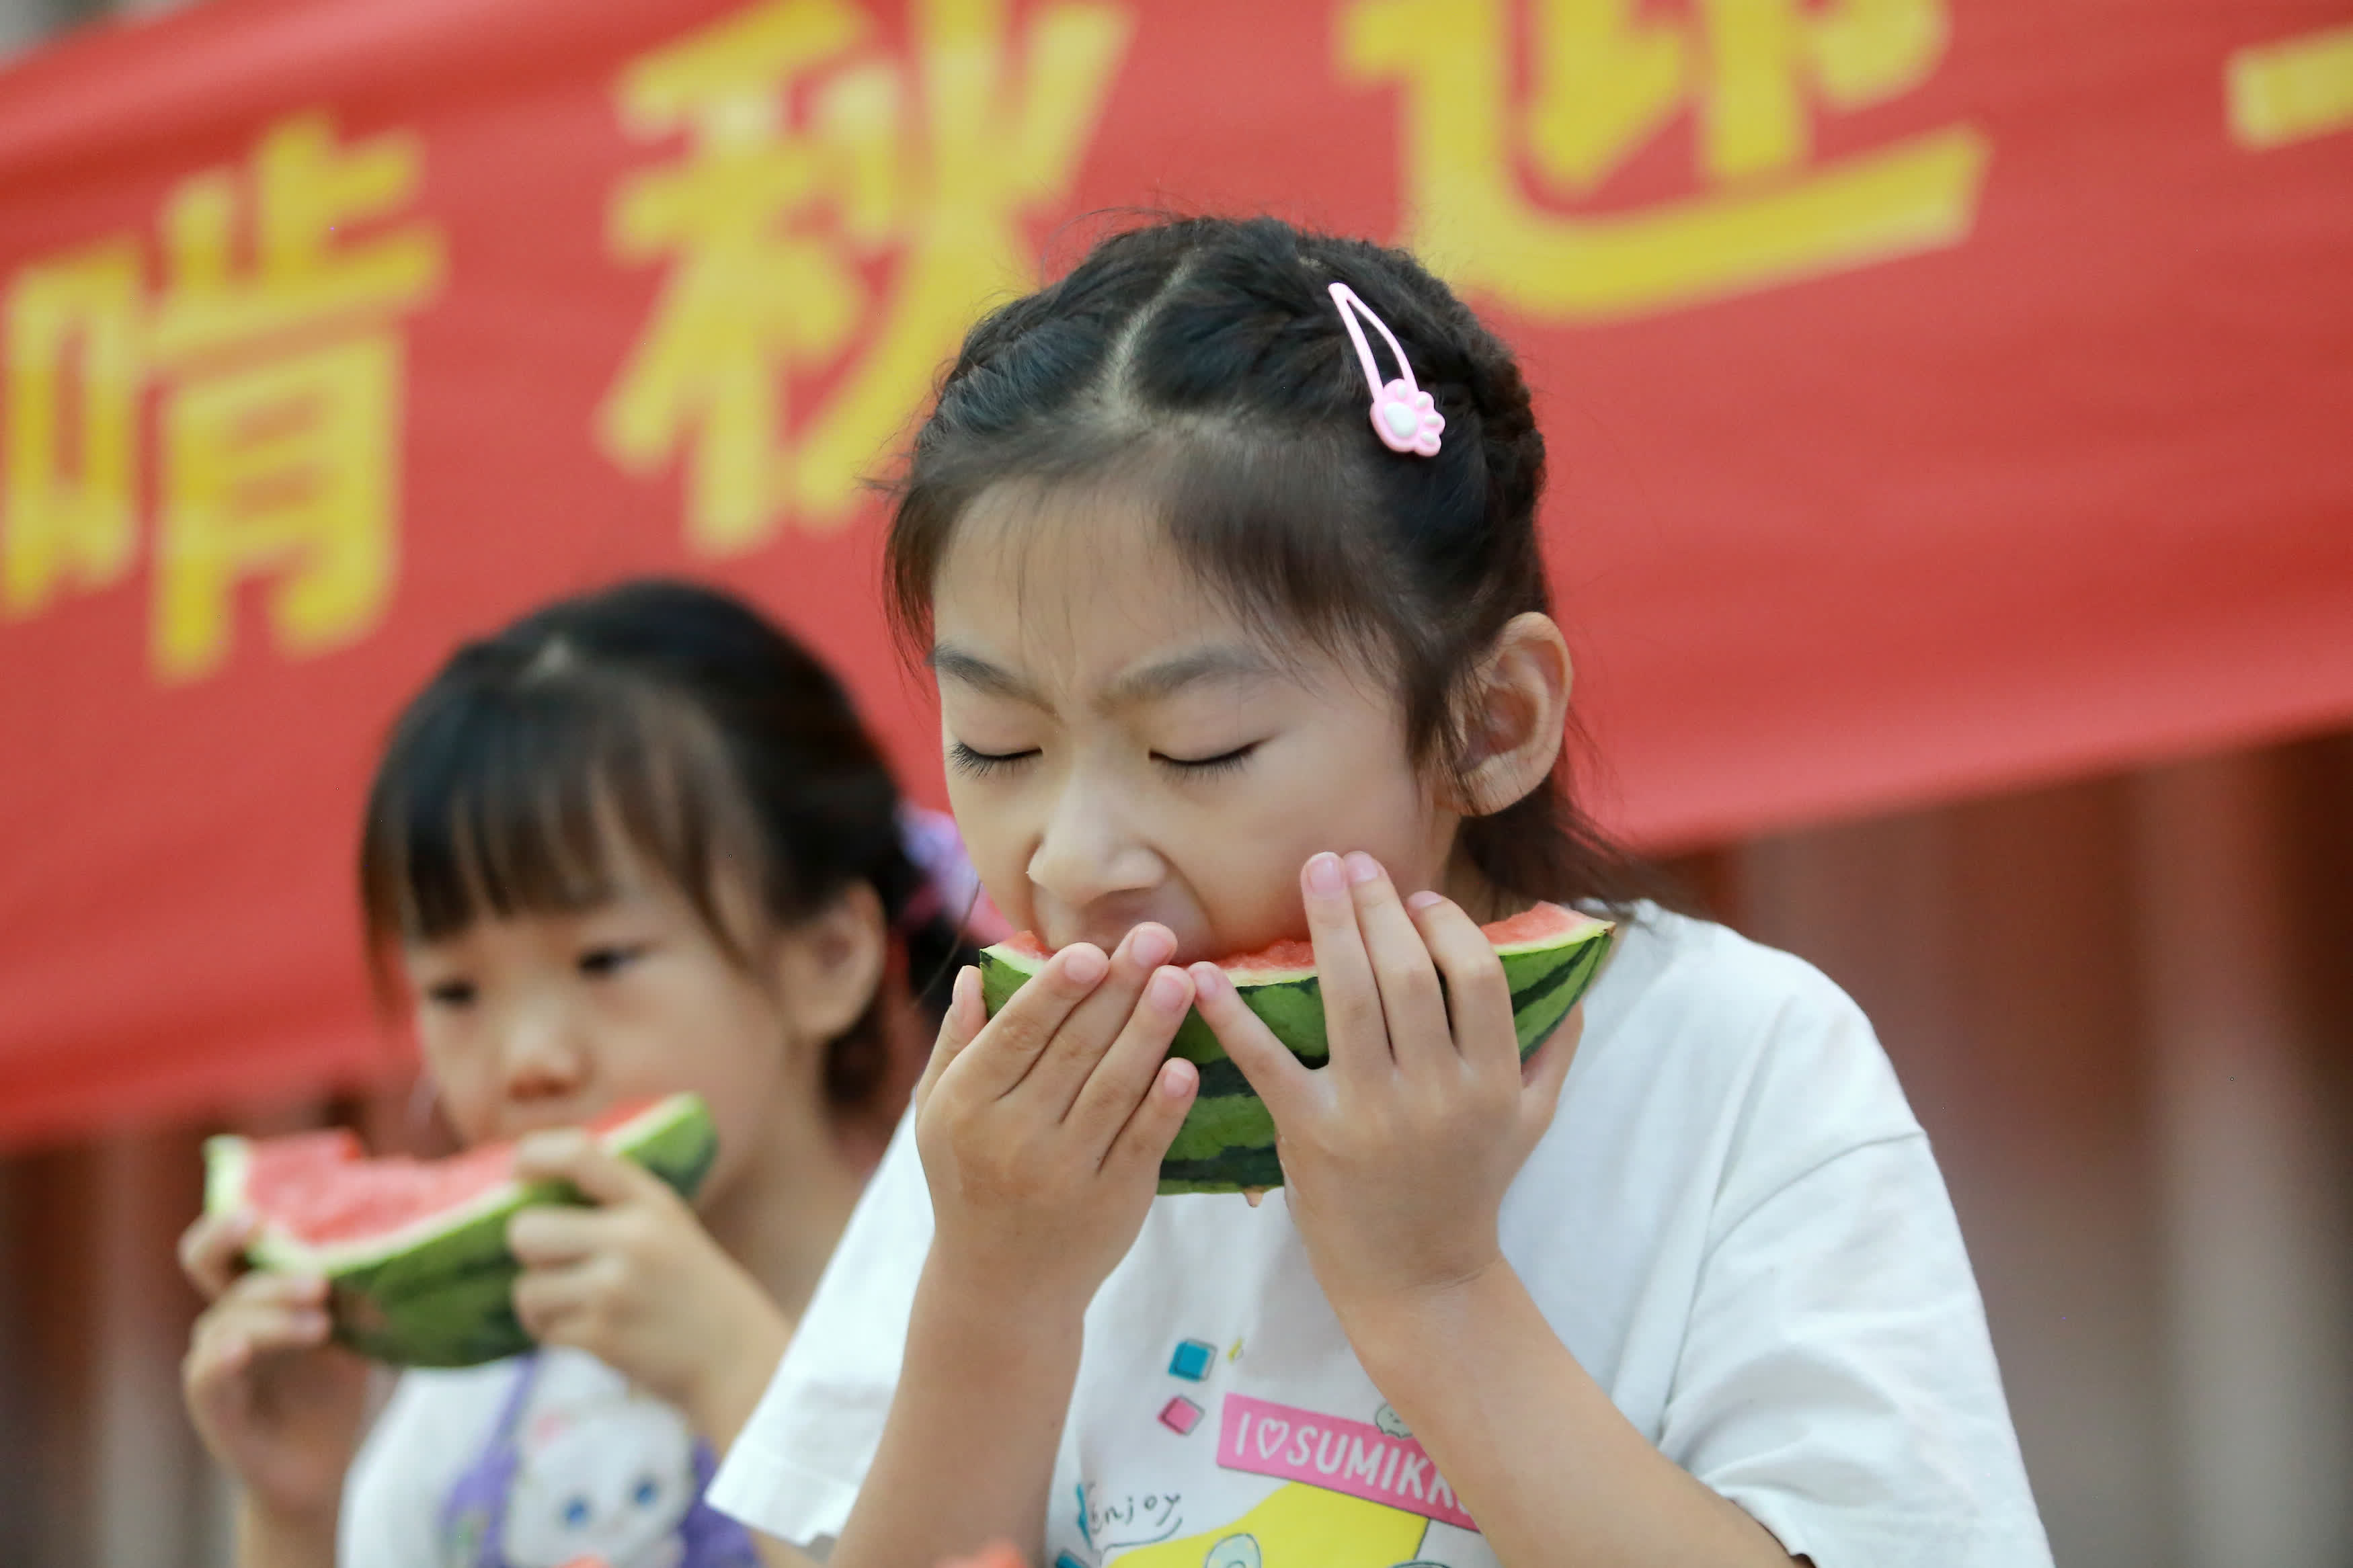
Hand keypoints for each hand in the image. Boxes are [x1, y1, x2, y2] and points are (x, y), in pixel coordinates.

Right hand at [179, 1208, 371, 1531]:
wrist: (323, 1467)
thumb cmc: (338, 1393)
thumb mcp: (360, 1337)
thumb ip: (366, 1296)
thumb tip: (407, 1248)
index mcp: (261, 1295)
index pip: (231, 1244)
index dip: (231, 1221)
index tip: (260, 1208)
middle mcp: (232, 1319)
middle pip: (211, 1265)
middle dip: (241, 1247)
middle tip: (296, 1254)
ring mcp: (219, 1360)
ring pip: (225, 1318)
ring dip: (271, 1314)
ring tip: (321, 1326)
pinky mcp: (213, 1405)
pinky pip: (205, 1373)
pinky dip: (221, 1356)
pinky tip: (242, 1349)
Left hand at [507, 1134, 788, 1447]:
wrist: (734, 1355)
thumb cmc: (688, 1287)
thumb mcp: (668, 1226)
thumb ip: (613, 1205)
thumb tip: (523, 1193)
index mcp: (651, 1202)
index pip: (578, 1155)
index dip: (535, 1154)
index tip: (520, 1169)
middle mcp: (633, 1239)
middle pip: (526, 1230)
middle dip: (530, 1249)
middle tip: (553, 1259)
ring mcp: (615, 1290)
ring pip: (527, 1287)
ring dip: (541, 1300)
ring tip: (576, 1302)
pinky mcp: (601, 1337)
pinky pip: (542, 1329)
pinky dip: (555, 1332)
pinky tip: (588, 1330)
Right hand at [914, 925, 1198, 1315]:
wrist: (1000, 1285)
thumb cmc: (968, 1180)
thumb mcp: (937, 1115)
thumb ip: (957, 1043)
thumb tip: (973, 972)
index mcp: (967, 1105)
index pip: (1018, 1032)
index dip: (1057, 988)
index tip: (1093, 949)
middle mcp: (1013, 1137)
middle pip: (1074, 1048)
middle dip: (1120, 988)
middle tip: (1158, 937)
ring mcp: (1065, 1172)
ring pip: (1115, 1086)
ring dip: (1152, 1029)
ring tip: (1183, 980)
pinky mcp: (1114, 1201)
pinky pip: (1145, 1141)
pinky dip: (1166, 1104)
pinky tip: (1189, 1063)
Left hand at [1191, 852, 1580, 1321]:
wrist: (1421, 1282)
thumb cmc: (1471, 1191)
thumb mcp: (1530, 1123)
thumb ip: (1553, 1050)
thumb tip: (1578, 983)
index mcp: (1491, 1081)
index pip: (1477, 976)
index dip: (1447, 926)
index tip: (1418, 896)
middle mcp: (1437, 1092)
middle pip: (1409, 974)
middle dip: (1379, 905)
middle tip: (1350, 858)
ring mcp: (1373, 1113)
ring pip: (1352, 998)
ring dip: (1330, 927)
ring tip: (1314, 872)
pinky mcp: (1313, 1136)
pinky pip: (1271, 1062)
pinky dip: (1236, 1015)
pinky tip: (1207, 974)